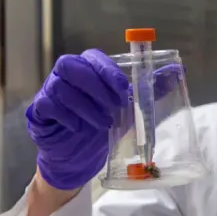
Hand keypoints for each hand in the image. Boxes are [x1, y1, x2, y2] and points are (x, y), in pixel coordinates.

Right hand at [25, 49, 184, 189]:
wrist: (77, 158)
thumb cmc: (100, 127)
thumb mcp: (128, 109)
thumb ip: (149, 89)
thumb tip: (178, 71)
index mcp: (86, 70)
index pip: (92, 57)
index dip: (106, 71)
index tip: (123, 89)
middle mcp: (64, 77)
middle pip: (70, 65)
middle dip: (94, 85)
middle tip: (113, 106)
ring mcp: (48, 93)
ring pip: (60, 88)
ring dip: (86, 106)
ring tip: (103, 124)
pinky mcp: (38, 113)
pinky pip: (47, 105)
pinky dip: (66, 116)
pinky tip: (80, 128)